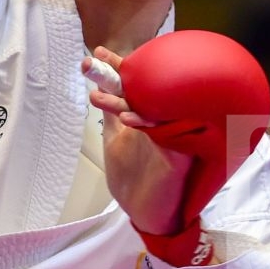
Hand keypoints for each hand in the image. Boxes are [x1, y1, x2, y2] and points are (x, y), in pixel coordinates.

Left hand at [86, 46, 191, 236]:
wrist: (145, 215)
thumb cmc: (133, 180)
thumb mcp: (114, 141)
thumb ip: (111, 116)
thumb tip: (98, 88)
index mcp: (143, 117)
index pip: (131, 86)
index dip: (115, 68)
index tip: (96, 54)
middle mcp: (159, 121)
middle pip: (141, 89)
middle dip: (115, 74)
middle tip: (90, 63)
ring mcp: (171, 136)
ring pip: (152, 108)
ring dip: (124, 98)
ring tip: (97, 97)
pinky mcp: (179, 154)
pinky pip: (166, 133)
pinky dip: (146, 124)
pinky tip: (126, 118)